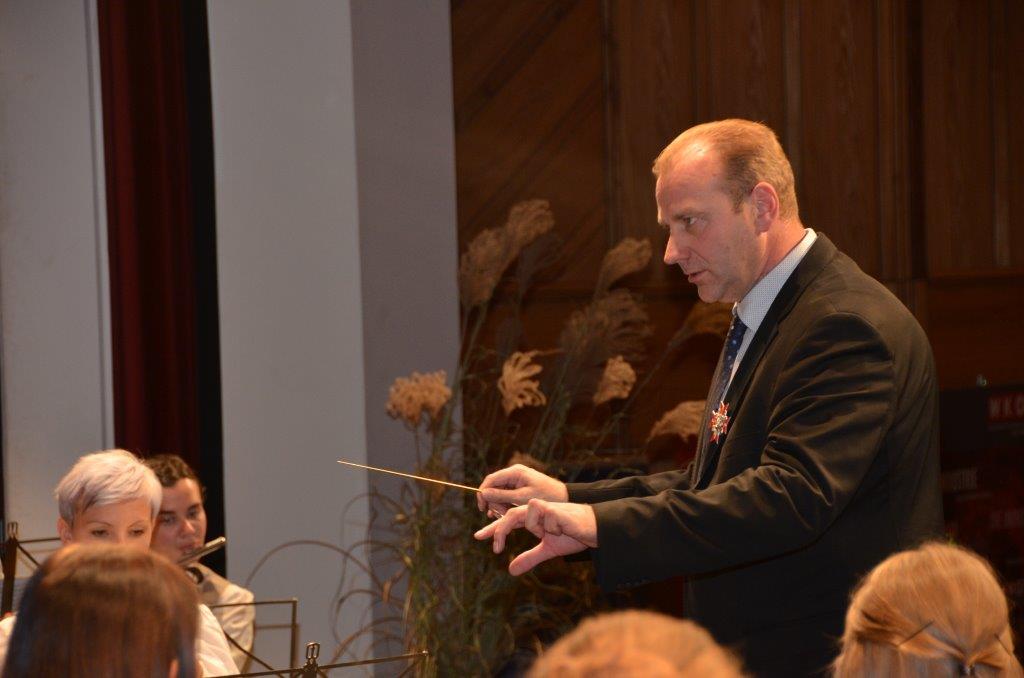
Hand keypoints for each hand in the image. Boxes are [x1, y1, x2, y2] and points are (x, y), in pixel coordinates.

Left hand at [474, 499, 596, 575]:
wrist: (593, 528)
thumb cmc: (571, 535)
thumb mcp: (548, 549)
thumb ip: (530, 557)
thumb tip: (511, 570)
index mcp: (531, 518)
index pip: (507, 521)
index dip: (493, 529)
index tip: (477, 537)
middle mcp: (535, 510)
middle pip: (510, 515)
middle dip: (499, 530)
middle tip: (496, 549)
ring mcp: (545, 507)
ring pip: (526, 516)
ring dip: (537, 528)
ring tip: (556, 531)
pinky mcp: (556, 508)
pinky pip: (546, 518)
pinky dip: (553, 527)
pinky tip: (564, 528)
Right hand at [476, 464, 567, 516]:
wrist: (565, 498)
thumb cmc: (546, 497)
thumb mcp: (522, 498)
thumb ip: (502, 496)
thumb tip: (483, 493)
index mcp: (515, 472)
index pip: (490, 479)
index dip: (483, 493)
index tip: (482, 508)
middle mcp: (514, 474)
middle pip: (493, 487)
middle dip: (493, 502)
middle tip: (497, 515)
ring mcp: (516, 481)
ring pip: (498, 493)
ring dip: (498, 505)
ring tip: (503, 516)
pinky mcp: (519, 488)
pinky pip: (505, 496)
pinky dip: (503, 505)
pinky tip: (502, 515)